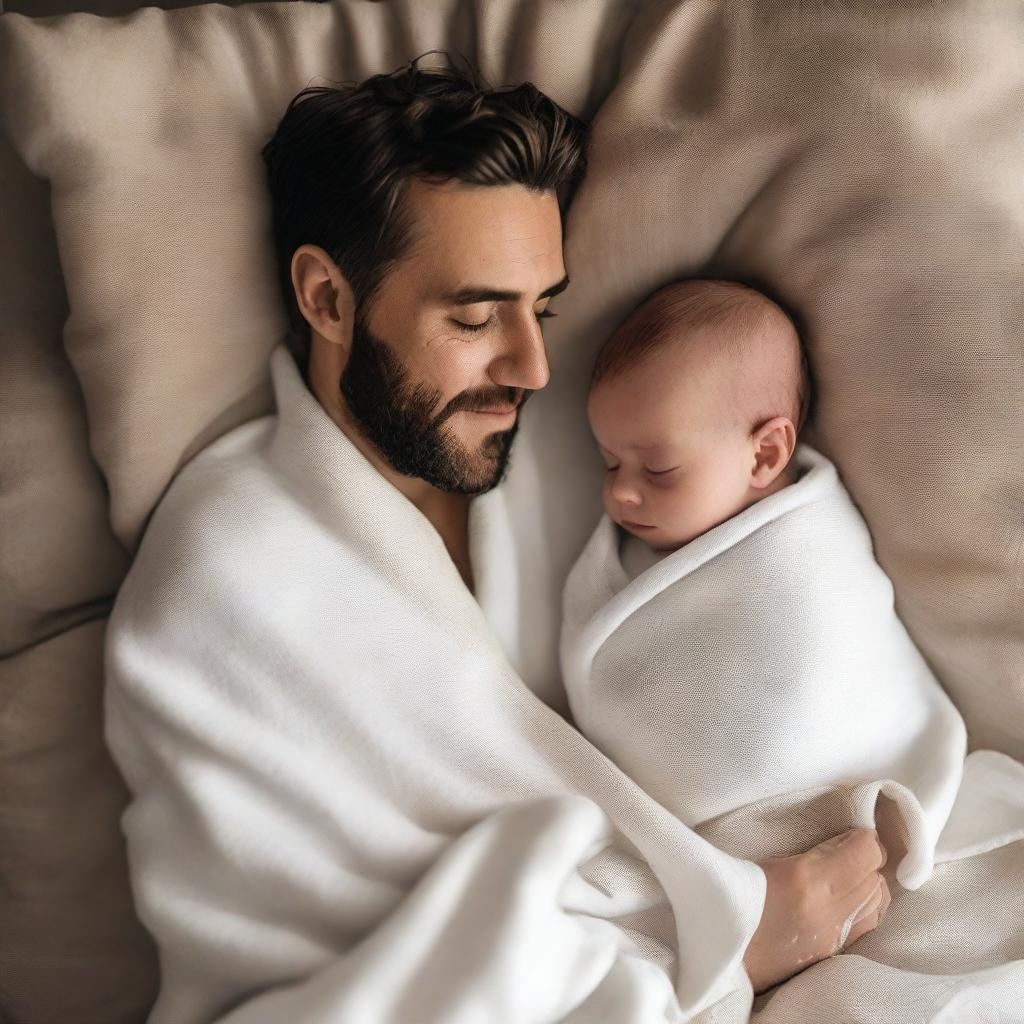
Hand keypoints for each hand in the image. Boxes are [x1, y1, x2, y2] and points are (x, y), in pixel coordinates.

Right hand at [743, 827, 890, 993]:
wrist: (720, 957)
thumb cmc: (727, 901)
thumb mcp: (759, 861)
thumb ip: (804, 852)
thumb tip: (836, 843)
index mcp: (807, 879)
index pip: (866, 852)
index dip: (862, 837)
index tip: (847, 831)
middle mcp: (828, 910)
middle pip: (876, 875)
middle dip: (865, 857)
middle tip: (844, 847)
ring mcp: (833, 936)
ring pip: (879, 900)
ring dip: (867, 882)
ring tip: (845, 872)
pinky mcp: (830, 953)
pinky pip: (868, 923)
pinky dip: (864, 905)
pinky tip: (842, 898)